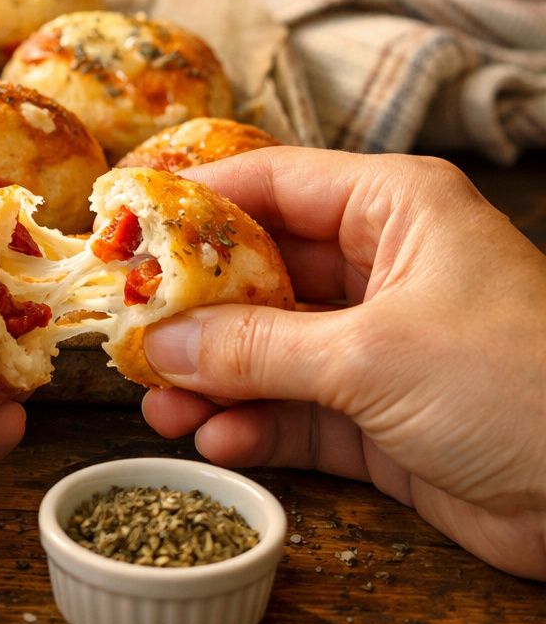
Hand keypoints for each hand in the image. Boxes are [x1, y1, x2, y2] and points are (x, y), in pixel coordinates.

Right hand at [140, 148, 545, 578]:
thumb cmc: (518, 383)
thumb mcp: (372, 354)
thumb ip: (256, 348)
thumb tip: (160, 342)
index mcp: (392, 210)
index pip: (268, 183)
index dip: (190, 204)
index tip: (119, 228)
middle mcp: (381, 266)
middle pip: (256, 272)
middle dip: (190, 308)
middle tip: (125, 332)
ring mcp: (378, 344)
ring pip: (265, 348)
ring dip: (211, 378)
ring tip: (160, 405)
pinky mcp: (380, 416)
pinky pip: (293, 410)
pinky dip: (252, 424)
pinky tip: (217, 439)